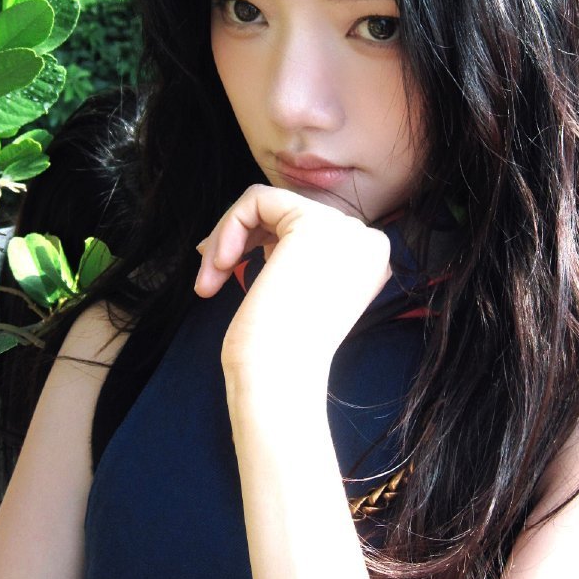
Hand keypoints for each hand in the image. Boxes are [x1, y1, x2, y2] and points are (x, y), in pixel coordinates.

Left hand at [195, 185, 391, 375]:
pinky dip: (228, 227)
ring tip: (209, 278)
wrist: (278, 379)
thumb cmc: (278, 351)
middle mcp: (367, 240)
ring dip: (228, 236)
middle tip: (209, 274)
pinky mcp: (312, 223)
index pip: (308, 227)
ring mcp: (344, 229)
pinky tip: (217, 265)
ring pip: (268, 202)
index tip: (226, 269)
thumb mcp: (296, 290)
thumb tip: (258, 225)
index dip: (261, 243)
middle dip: (241, 238)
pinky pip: (256, 199)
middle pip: (287, 212)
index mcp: (368, 260)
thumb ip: (295, 254)